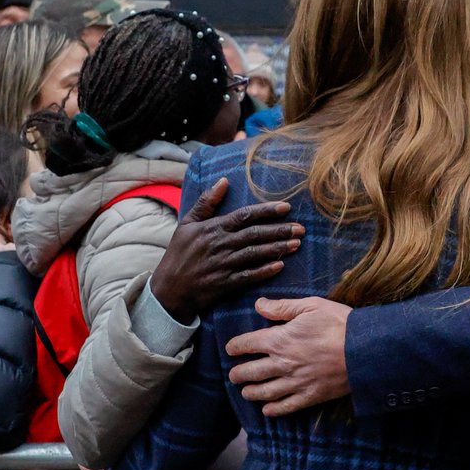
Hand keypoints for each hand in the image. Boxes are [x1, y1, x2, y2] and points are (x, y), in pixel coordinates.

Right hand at [149, 177, 304, 323]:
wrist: (169, 288)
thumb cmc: (179, 253)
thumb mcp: (187, 223)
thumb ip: (206, 202)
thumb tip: (223, 180)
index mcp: (212, 228)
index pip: (244, 215)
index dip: (266, 211)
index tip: (286, 207)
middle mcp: (219, 245)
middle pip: (254, 234)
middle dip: (279, 230)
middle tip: (300, 228)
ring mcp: (223, 265)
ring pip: (254, 254)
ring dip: (277, 248)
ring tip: (296, 244)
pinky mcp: (224, 283)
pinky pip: (248, 276)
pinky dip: (264, 271)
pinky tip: (280, 266)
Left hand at [226, 297, 351, 415]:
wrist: (365, 350)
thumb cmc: (339, 324)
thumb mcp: (311, 306)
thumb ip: (282, 307)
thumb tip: (258, 305)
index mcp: (279, 339)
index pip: (246, 344)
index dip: (235, 347)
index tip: (230, 349)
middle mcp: (282, 363)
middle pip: (250, 372)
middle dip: (238, 374)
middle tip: (234, 375)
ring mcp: (295, 382)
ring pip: (264, 392)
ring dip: (251, 392)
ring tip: (246, 392)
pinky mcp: (310, 396)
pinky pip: (286, 406)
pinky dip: (273, 410)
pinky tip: (267, 410)